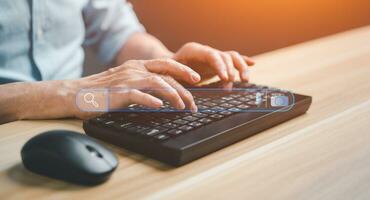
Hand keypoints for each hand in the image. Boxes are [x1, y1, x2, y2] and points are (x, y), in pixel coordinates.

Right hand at [74, 59, 199, 117]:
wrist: (75, 94)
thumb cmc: (101, 92)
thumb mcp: (125, 83)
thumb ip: (143, 85)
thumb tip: (163, 96)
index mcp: (136, 66)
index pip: (165, 64)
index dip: (183, 71)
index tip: (196, 79)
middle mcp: (134, 69)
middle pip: (166, 74)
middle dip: (184, 88)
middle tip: (193, 103)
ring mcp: (126, 80)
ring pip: (157, 83)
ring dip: (173, 95)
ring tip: (182, 107)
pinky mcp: (118, 93)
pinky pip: (138, 95)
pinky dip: (151, 100)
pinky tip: (160, 106)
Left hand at [172, 42, 254, 81]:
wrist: (166, 67)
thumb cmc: (167, 72)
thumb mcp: (171, 74)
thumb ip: (181, 76)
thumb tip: (194, 81)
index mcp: (193, 50)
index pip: (212, 55)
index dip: (221, 66)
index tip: (225, 78)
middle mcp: (206, 51)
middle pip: (225, 56)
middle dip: (232, 70)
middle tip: (234, 83)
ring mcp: (212, 56)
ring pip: (232, 57)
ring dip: (241, 68)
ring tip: (244, 81)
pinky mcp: (217, 63)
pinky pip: (232, 60)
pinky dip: (242, 62)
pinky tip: (252, 64)